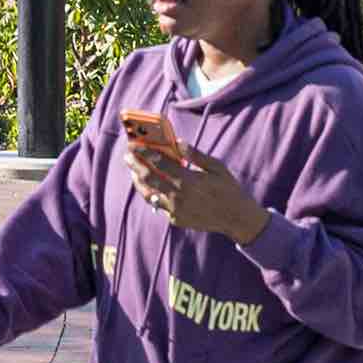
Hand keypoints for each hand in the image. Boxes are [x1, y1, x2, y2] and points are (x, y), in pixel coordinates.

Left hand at [129, 135, 272, 246]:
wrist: (236, 218)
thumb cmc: (228, 188)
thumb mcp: (217, 167)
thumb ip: (195, 155)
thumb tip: (178, 142)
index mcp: (189, 180)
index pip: (160, 163)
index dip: (145, 153)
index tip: (135, 145)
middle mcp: (179, 196)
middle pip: (149, 178)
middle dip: (135, 165)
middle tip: (127, 156)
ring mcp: (176, 210)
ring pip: (149, 194)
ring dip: (139, 181)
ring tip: (133, 172)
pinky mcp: (176, 220)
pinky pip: (159, 205)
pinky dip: (152, 194)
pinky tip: (149, 186)